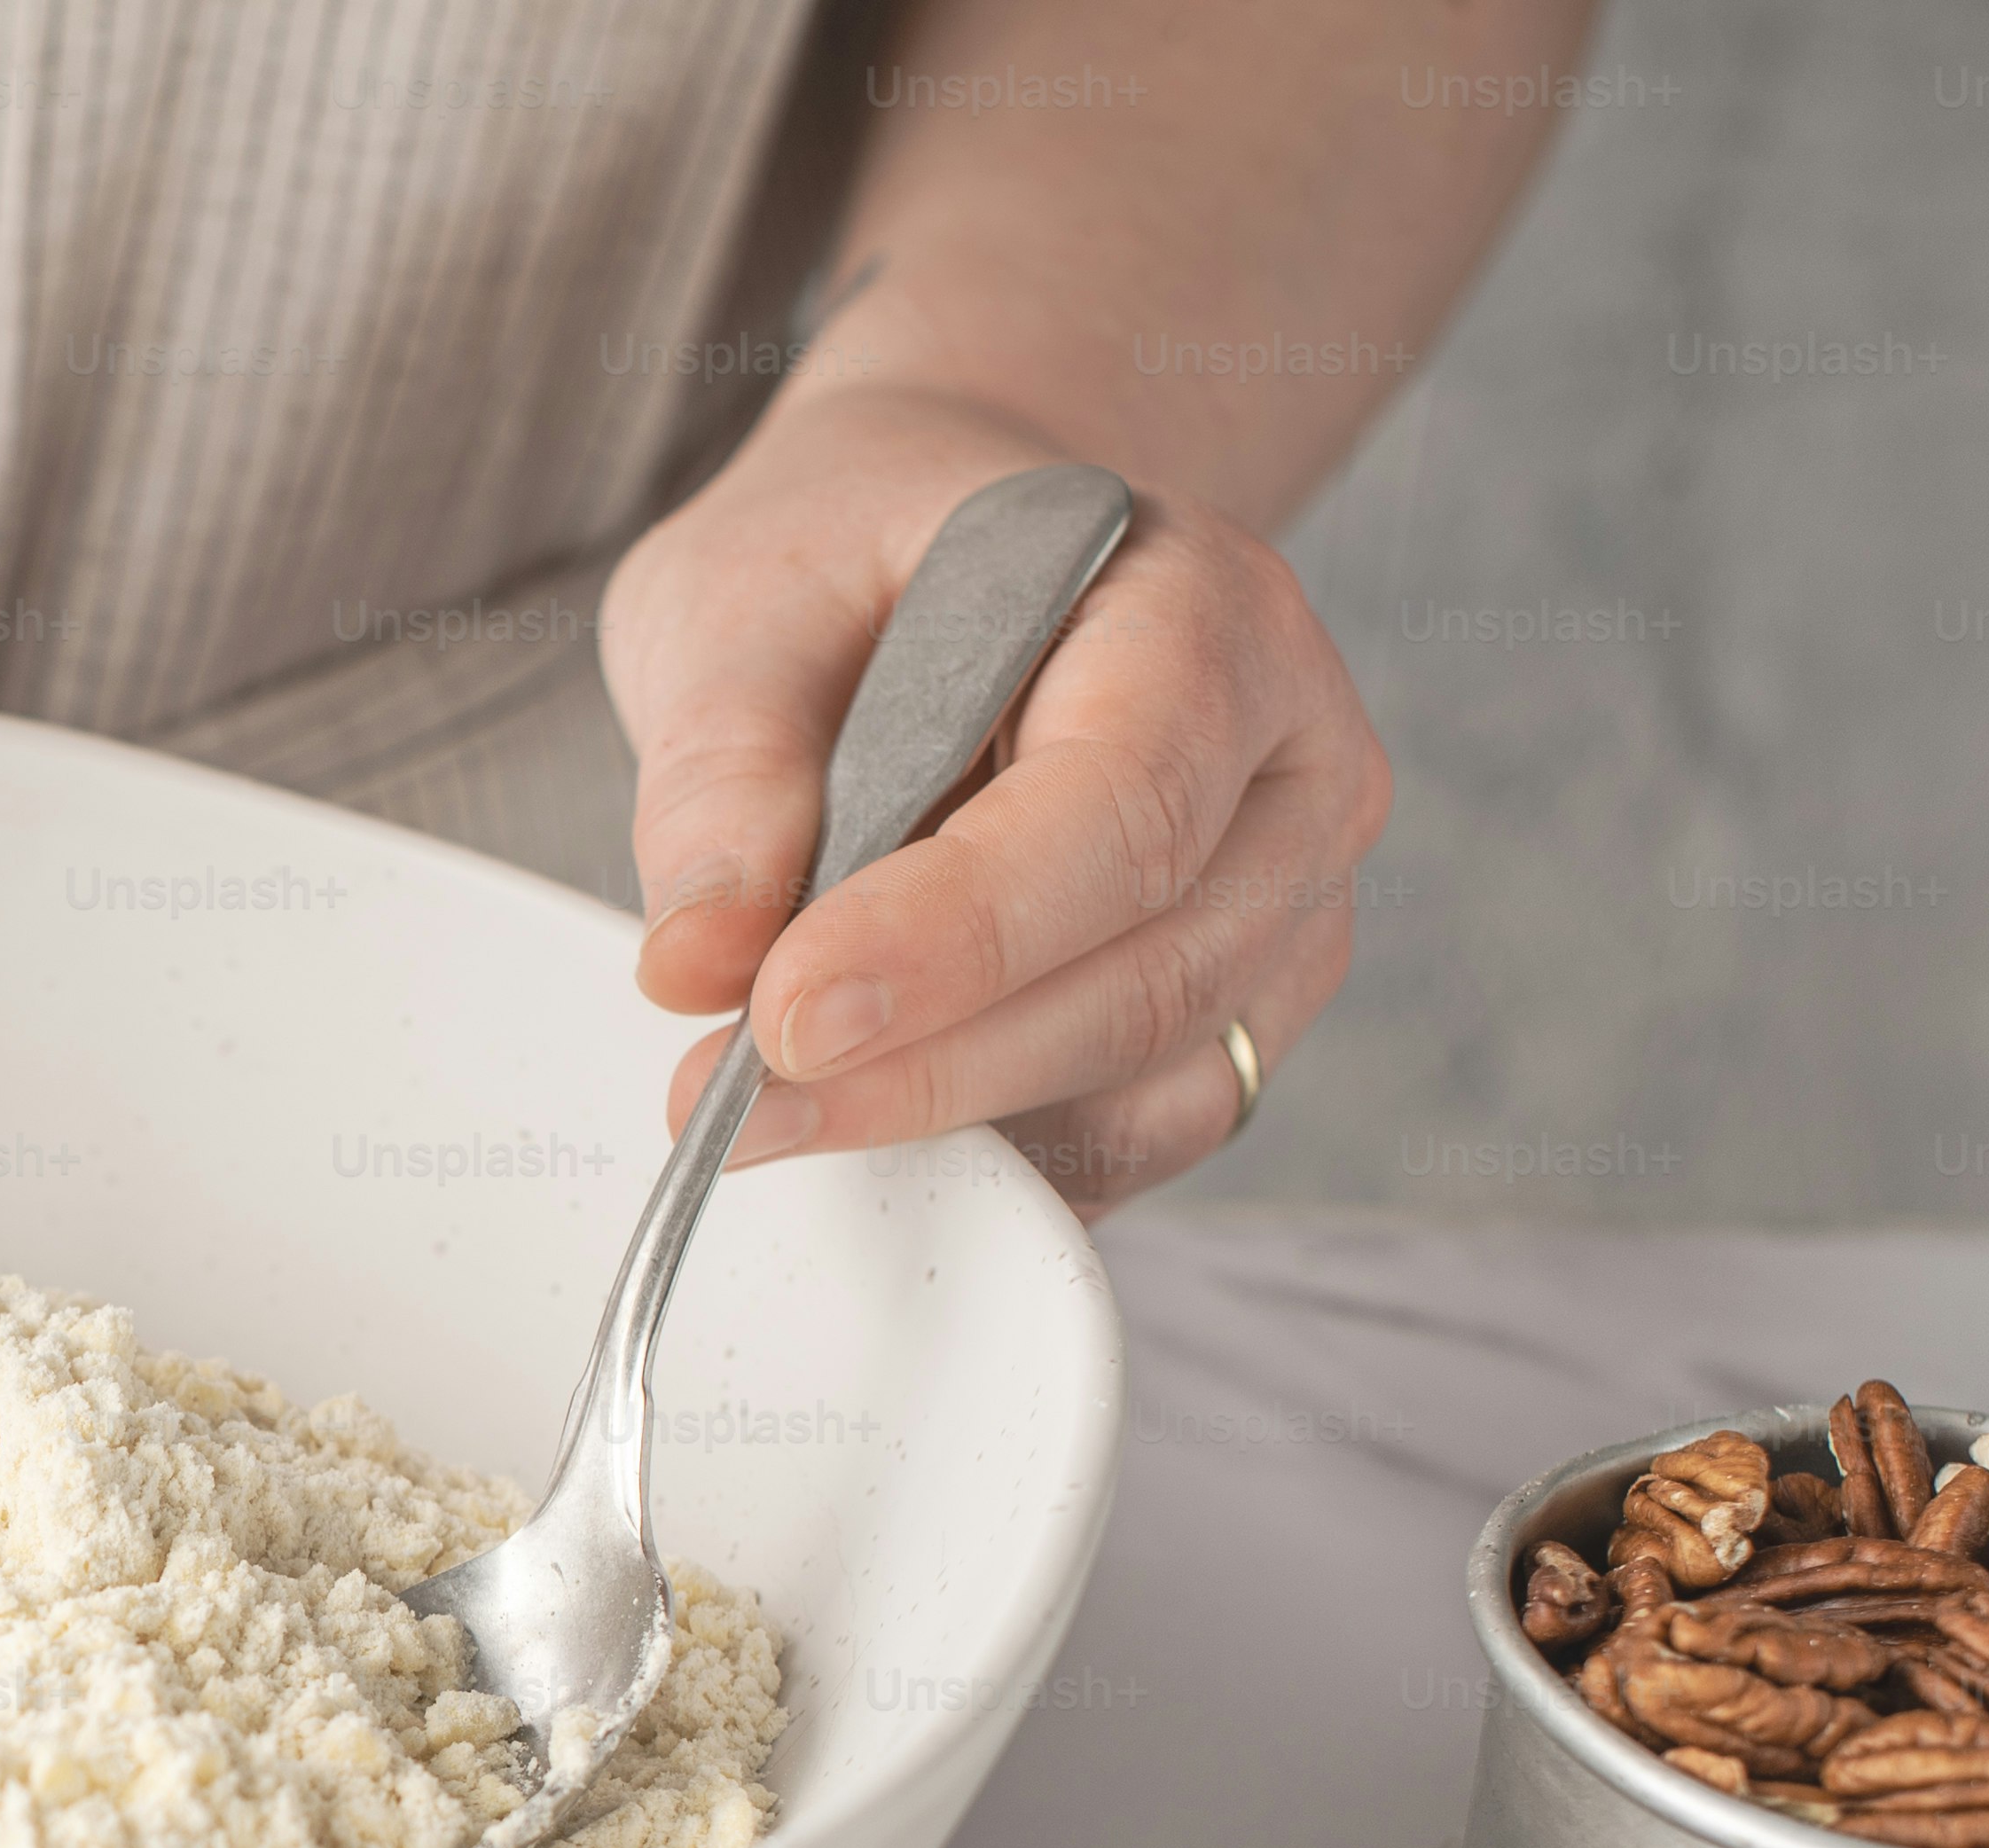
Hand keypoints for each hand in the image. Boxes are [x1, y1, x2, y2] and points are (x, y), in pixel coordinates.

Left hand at [597, 382, 1392, 1217]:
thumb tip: (697, 967)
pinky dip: (1008, 1155)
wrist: (946, 551)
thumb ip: (723, 772)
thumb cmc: (857, 556)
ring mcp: (1289, 892)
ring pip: (1151, 1075)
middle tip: (733, 1105)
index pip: (1119, 806)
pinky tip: (873, 1122)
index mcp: (1202, 606)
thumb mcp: (741, 602)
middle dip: (927, 1066)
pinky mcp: (1247, 1001)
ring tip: (771, 1112)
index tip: (785, 1018)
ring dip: (955, 1125)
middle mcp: (1292, 757)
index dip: (956, 937)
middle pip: (1143, 971)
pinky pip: (1146, 1129)